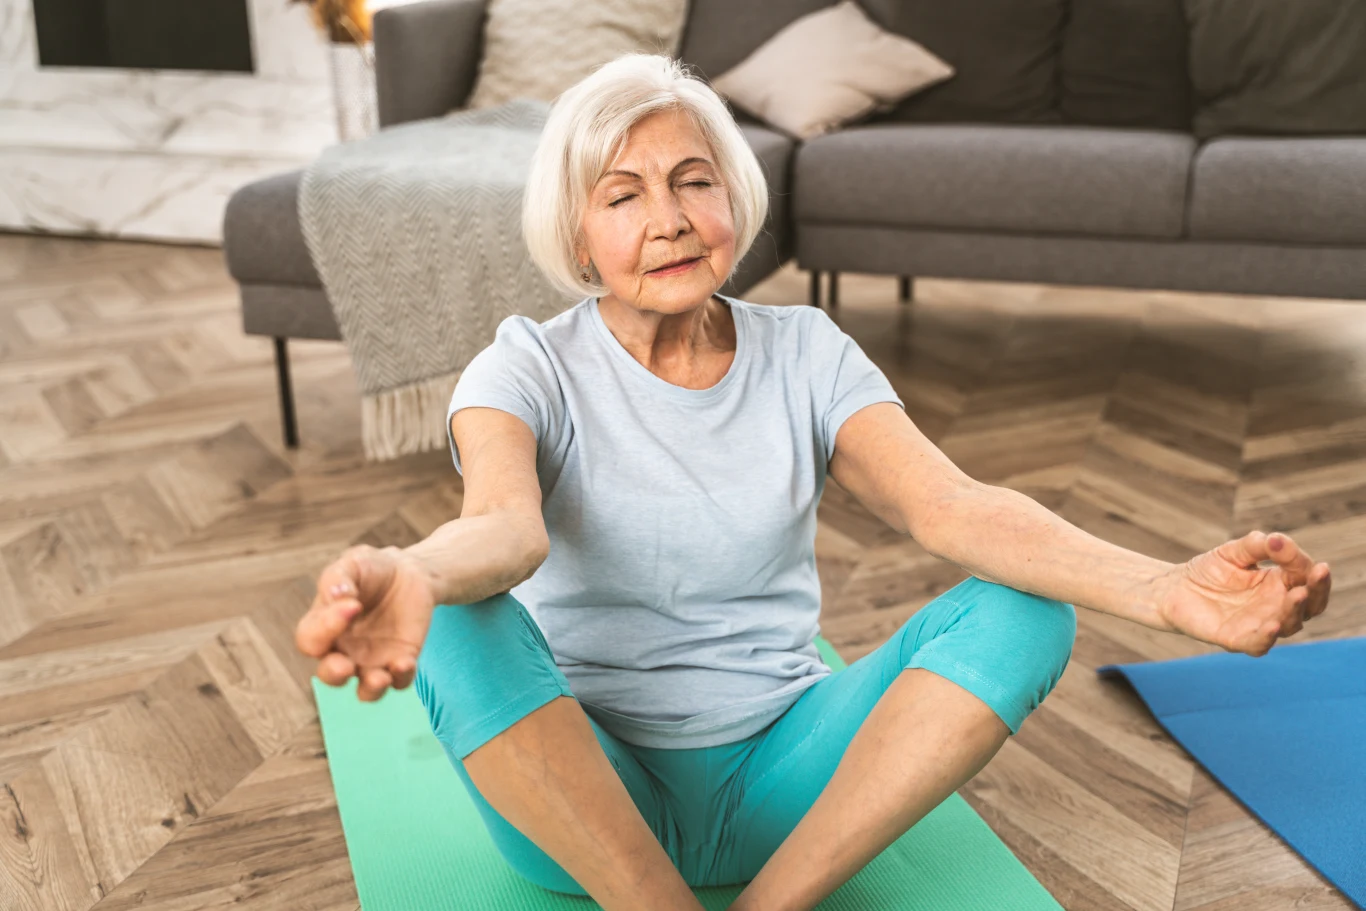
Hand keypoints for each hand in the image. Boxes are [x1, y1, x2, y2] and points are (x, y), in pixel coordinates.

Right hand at [295, 543, 437, 700]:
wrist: (408, 574)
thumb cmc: (371, 570)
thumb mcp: (353, 563)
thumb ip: (338, 578)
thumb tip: (337, 596)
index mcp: (322, 627)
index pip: (311, 639)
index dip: (325, 628)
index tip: (352, 604)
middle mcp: (343, 650)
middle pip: (329, 675)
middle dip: (334, 675)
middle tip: (345, 665)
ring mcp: (372, 661)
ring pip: (365, 690)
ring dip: (370, 689)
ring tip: (380, 678)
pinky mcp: (400, 662)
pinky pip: (400, 681)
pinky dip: (402, 677)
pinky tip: (405, 662)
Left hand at [1156, 530, 1331, 656]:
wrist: (1172, 588)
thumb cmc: (1208, 570)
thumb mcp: (1235, 551)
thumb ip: (1259, 545)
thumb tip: (1279, 540)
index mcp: (1280, 584)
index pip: (1308, 580)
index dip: (1315, 573)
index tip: (1316, 563)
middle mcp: (1276, 607)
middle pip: (1310, 606)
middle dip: (1318, 591)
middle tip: (1318, 575)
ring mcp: (1258, 625)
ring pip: (1288, 625)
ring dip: (1294, 610)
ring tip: (1296, 594)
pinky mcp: (1236, 639)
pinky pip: (1258, 644)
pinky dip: (1267, 636)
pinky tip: (1273, 624)